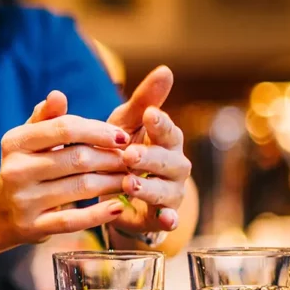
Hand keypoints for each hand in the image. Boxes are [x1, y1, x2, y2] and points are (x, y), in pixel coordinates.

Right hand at [0, 92, 131, 244]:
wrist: (0, 211)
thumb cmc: (25, 166)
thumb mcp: (29, 139)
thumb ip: (47, 118)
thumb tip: (57, 95)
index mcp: (15, 142)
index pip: (65, 128)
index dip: (99, 130)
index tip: (123, 136)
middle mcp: (16, 170)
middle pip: (78, 158)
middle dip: (111, 158)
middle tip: (132, 160)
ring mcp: (24, 201)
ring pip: (80, 187)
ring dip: (112, 182)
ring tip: (129, 179)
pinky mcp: (33, 227)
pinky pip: (72, 220)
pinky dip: (98, 215)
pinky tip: (117, 207)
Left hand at [107, 66, 191, 232]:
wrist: (115, 193)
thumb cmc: (121, 149)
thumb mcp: (125, 124)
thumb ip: (142, 101)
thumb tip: (166, 69)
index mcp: (166, 140)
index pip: (168, 129)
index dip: (161, 123)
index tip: (149, 115)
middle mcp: (174, 166)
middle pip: (169, 161)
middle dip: (150, 158)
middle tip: (128, 155)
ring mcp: (171, 192)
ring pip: (167, 191)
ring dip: (150, 188)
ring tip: (130, 184)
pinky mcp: (161, 216)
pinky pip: (168, 219)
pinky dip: (168, 220)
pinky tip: (164, 219)